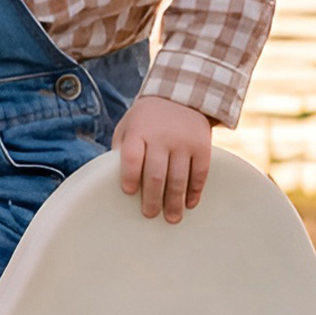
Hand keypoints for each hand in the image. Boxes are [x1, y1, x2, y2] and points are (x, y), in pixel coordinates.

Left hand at [118, 94, 216, 224]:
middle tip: (150, 214)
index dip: (130, 176)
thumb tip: (113, 179)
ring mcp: (184, 142)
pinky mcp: (203, 146)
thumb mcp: (128, 126)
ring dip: (174, 201)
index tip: (129, 192)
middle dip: (152, 198)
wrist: (181, 96)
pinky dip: (195, 190)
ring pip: (179, 177)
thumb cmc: (146, 119)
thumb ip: (122, 148)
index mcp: (139, 131)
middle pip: (156, 173)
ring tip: (171, 218)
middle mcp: (162, 137)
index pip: (132, 157)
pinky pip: (200, 172)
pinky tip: (190, 203)